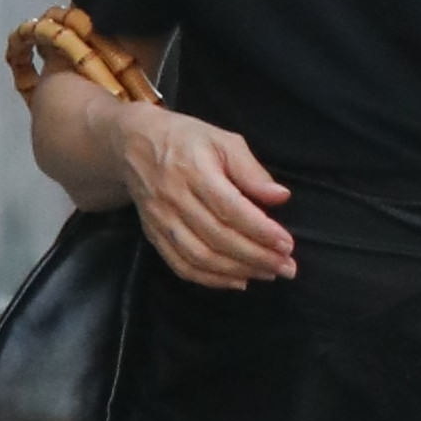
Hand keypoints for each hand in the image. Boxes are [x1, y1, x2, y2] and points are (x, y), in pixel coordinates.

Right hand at [120, 110, 294, 289]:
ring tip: (268, 274)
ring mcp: (161, 220)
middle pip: (218, 238)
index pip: (230, 209)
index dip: (260, 231)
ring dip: (238, 271)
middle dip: (257, 257)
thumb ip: (251, 170)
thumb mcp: (223, 141)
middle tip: (286, 267)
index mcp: (193, 171)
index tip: (287, 244)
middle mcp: (174, 199)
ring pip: (200, 257)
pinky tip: (238, 280)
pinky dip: (211, 279)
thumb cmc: (187, 140)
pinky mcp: (154, 235)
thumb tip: (280, 197)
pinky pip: (181, 265)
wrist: (133, 145)